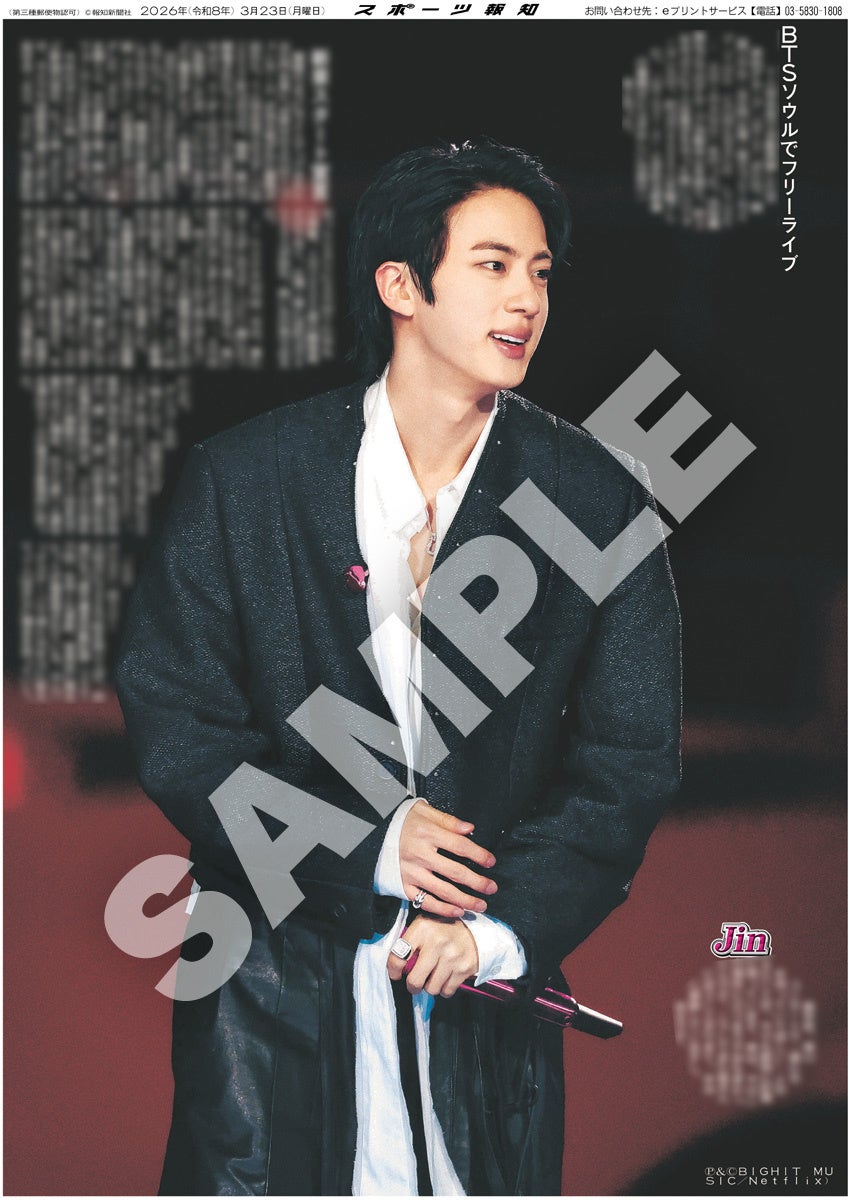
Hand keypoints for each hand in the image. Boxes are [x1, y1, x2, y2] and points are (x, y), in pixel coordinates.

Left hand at [387, 916, 478, 997]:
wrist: (477, 929)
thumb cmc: (445, 928)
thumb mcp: (425, 924)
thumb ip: (410, 940)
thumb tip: (395, 964)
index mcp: (422, 928)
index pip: (398, 955)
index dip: (393, 969)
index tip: (395, 974)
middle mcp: (437, 942)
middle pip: (415, 979)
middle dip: (412, 985)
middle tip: (414, 982)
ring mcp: (452, 957)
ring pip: (431, 989)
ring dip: (430, 986)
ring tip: (433, 976)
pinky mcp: (464, 968)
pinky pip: (446, 991)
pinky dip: (444, 988)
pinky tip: (446, 977)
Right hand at [399, 799, 496, 918]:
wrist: (370, 833)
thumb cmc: (401, 821)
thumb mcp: (423, 811)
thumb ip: (447, 821)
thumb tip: (470, 829)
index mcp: (426, 833)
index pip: (459, 846)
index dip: (478, 854)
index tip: (491, 862)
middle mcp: (419, 854)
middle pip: (455, 871)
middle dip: (477, 882)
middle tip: (492, 888)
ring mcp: (411, 872)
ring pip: (443, 890)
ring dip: (465, 900)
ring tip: (481, 905)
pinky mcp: (403, 885)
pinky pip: (425, 901)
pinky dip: (442, 909)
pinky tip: (458, 911)